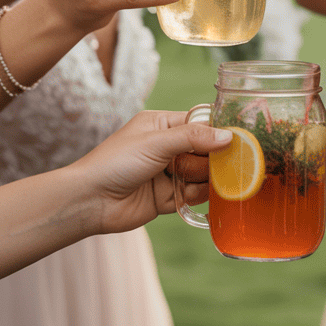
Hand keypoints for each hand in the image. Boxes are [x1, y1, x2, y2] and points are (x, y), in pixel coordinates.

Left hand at [72, 110, 231, 234]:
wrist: (91, 200)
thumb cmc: (115, 162)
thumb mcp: (156, 142)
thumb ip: (193, 138)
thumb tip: (228, 136)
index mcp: (161, 125)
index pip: (199, 124)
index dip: (216, 133)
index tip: (235, 141)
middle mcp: (167, 147)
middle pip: (205, 151)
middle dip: (210, 159)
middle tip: (213, 165)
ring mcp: (168, 173)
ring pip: (202, 174)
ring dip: (203, 178)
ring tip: (191, 180)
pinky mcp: (168, 197)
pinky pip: (194, 194)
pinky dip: (197, 195)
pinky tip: (192, 194)